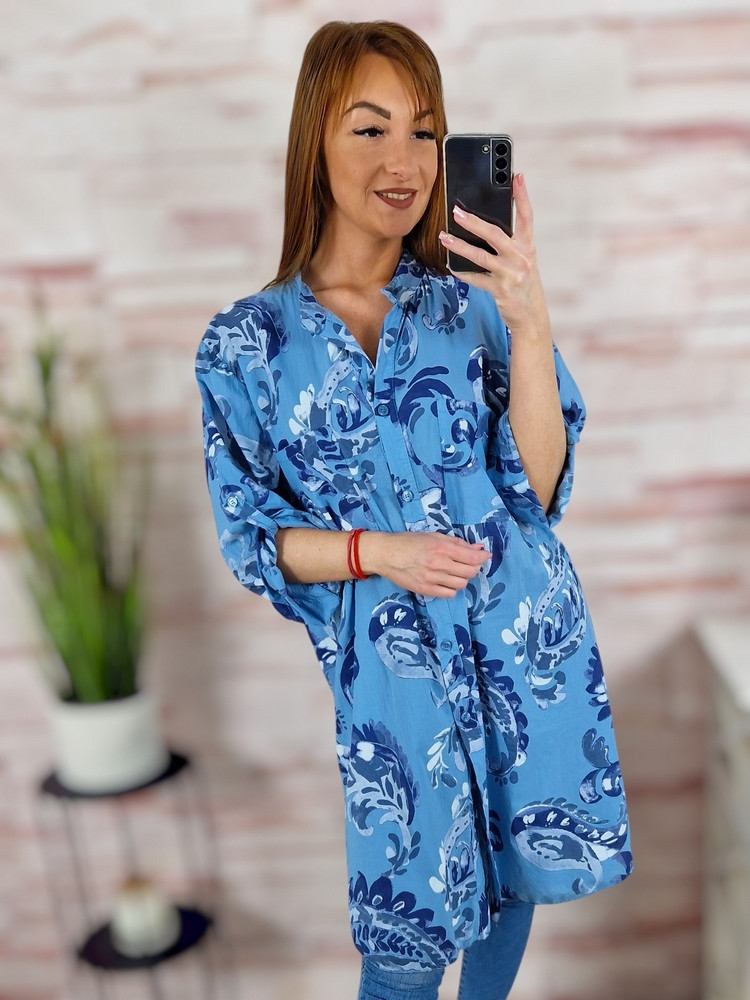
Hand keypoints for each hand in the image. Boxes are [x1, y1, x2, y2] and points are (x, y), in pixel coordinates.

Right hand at [359, 531, 489, 598]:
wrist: (385, 554)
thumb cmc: (408, 542)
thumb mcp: (433, 536)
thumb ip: (456, 543)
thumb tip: (476, 548)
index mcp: (441, 547)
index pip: (471, 557)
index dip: (482, 557)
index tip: (486, 556)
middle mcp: (438, 564)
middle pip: (469, 572)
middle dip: (474, 567)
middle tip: (470, 563)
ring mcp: (431, 578)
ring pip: (461, 584)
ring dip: (463, 578)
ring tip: (456, 572)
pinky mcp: (425, 590)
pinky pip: (448, 594)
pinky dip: (452, 588)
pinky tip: (446, 581)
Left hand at [439, 173, 549, 338]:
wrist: (531, 315)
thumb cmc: (522, 282)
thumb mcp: (523, 260)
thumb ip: (509, 243)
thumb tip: (482, 225)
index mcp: (528, 246)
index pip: (527, 216)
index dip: (522, 196)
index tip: (516, 176)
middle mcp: (521, 258)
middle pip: (496, 234)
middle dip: (474, 221)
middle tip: (456, 210)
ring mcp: (511, 275)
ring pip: (481, 257)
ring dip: (459, 246)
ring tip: (443, 237)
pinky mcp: (500, 291)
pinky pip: (476, 279)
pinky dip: (462, 272)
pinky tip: (450, 265)